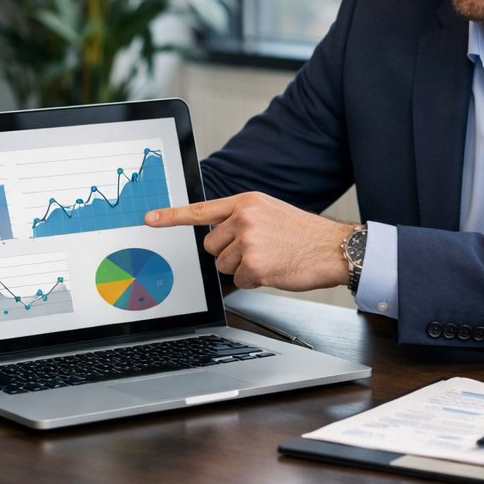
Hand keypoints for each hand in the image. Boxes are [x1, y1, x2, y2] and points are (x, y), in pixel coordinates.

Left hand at [146, 192, 353, 290]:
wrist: (334, 248)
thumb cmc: (304, 234)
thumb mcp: (270, 212)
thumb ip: (242, 218)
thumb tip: (216, 236)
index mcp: (246, 202)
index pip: (201, 210)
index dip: (171, 216)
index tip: (149, 219)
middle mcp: (244, 218)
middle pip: (211, 246)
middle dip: (229, 254)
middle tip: (258, 250)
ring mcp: (248, 242)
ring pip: (222, 266)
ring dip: (242, 269)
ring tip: (270, 258)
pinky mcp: (254, 265)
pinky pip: (239, 281)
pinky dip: (255, 281)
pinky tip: (274, 270)